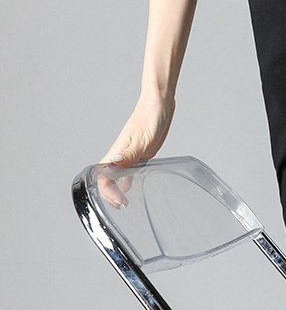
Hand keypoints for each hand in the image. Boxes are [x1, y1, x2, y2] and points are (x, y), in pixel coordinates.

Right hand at [97, 91, 175, 208]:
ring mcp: (129, 155)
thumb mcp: (143, 138)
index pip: (103, 177)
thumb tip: (114, 163)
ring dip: (118, 190)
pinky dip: (128, 181)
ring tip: (125, 203)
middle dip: (110, 195)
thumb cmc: (150, 116)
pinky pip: (130, 171)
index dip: (107, 192)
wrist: (160, 103)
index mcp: (118, 152)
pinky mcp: (139, 153)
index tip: (119, 202)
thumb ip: (129, 153)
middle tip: (122, 206)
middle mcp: (121, 155)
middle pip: (107, 179)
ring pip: (117, 176)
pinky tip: (133, 188)